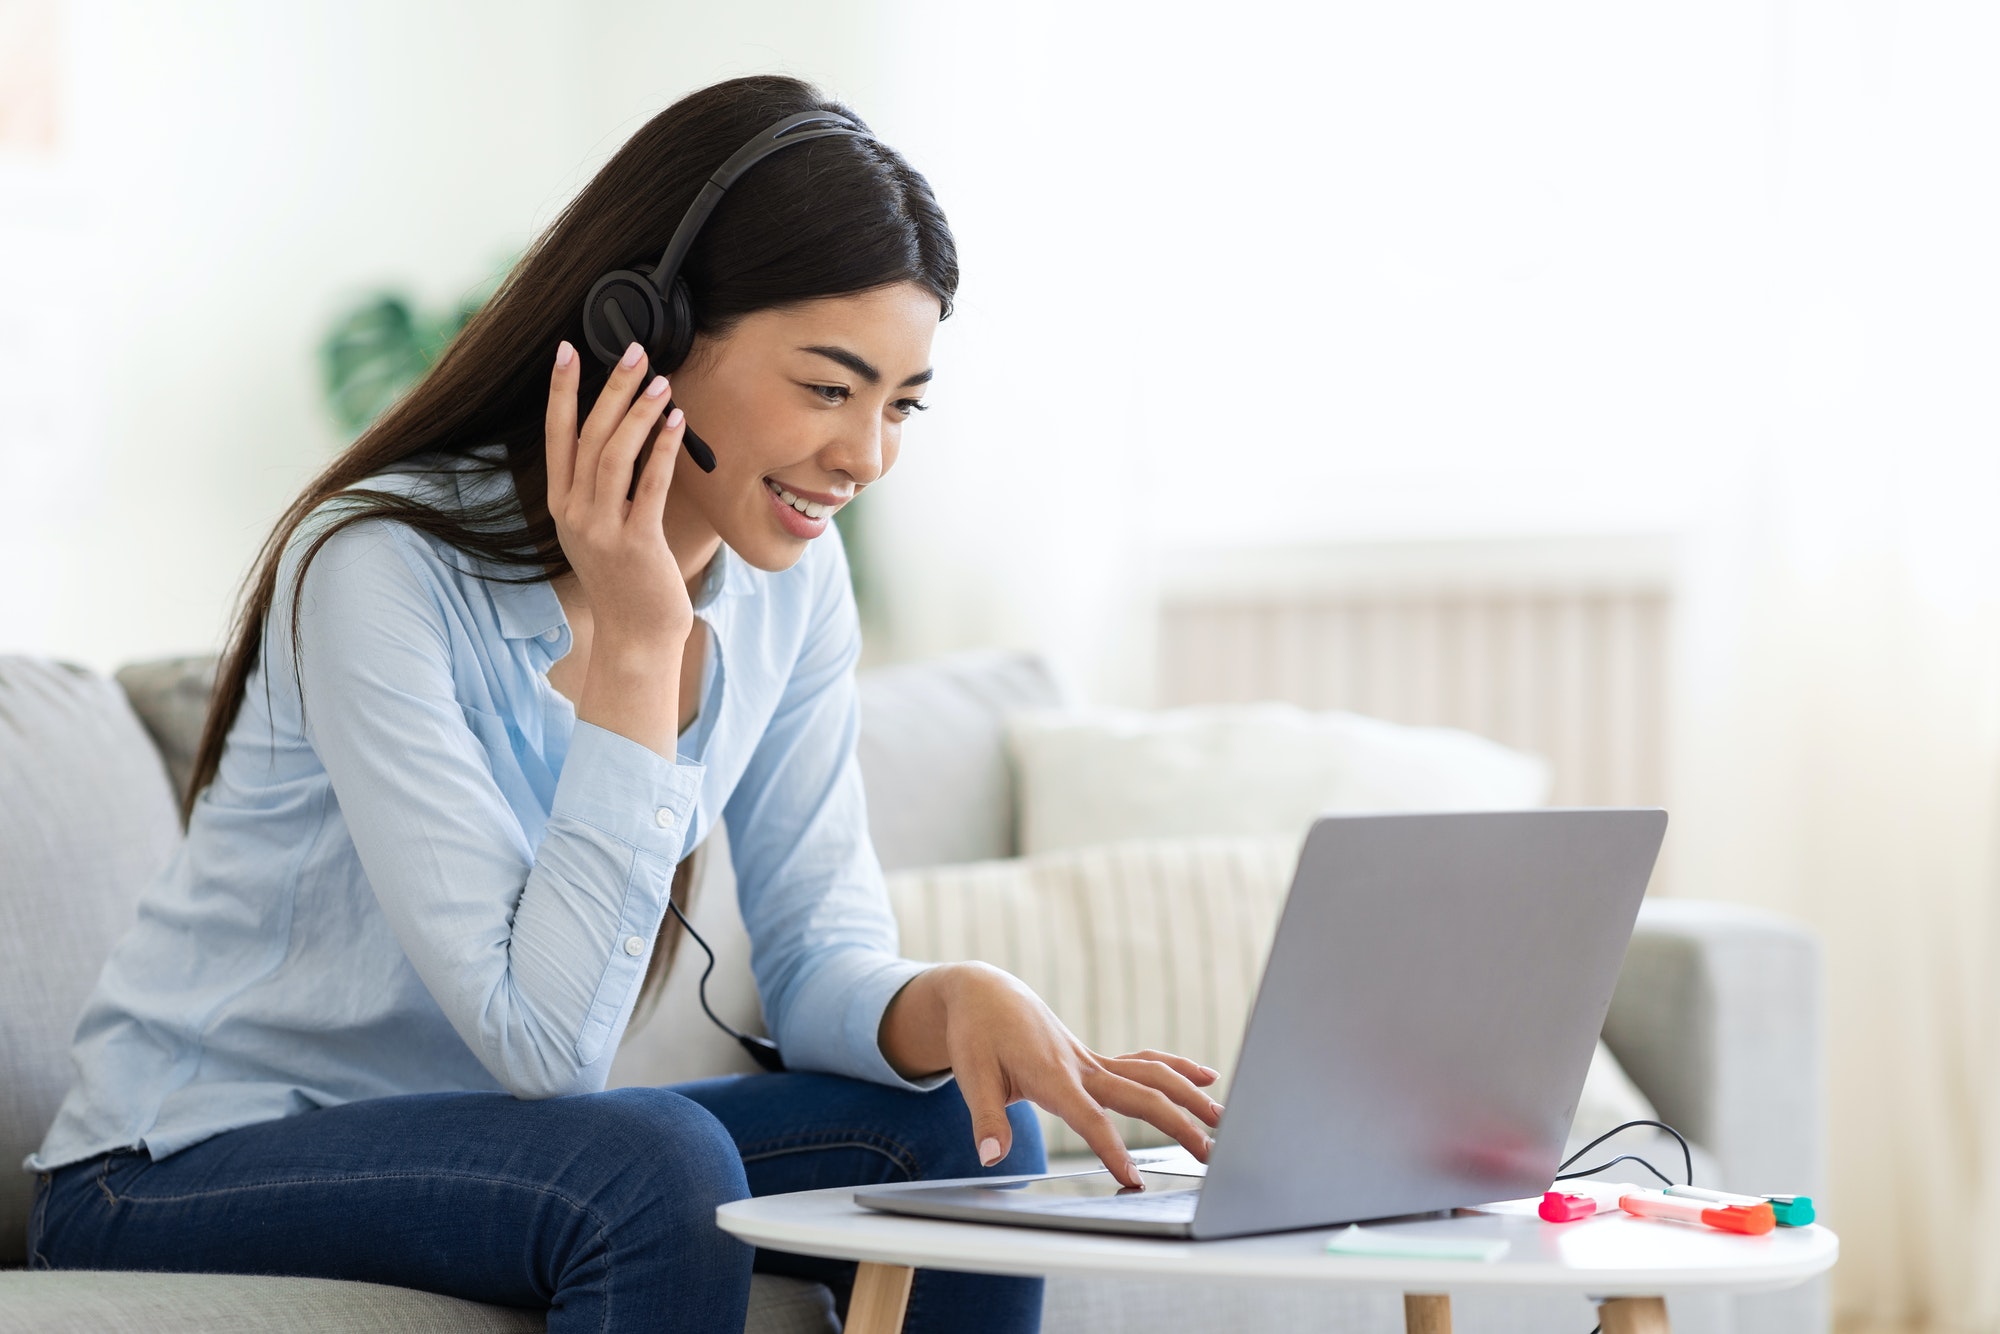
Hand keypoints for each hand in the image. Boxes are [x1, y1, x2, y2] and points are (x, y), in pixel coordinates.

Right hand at [544, 339, 690, 645]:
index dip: (560, 392)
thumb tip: (624, 435)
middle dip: (609, 388)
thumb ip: (602, 488)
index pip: (556, 436)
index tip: (566, 350)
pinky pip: (648, 485)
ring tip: (659, 380)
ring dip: (637, 413)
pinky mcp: (635, 543)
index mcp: (562, 506)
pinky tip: (676, 423)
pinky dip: (662, 449)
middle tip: (632, 350)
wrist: (635, 635)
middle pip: (588, 436)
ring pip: (613, 455)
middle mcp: (574, 513)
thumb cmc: (627, 580)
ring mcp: (601, 529)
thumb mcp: (601, 529)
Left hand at [889, 962, 1225, 1189]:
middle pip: (1139, 1097)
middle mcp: (1081, 1067)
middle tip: (1208, 1155)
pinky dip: (1177, 1068)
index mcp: (1052, 1076)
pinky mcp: (1095, 1060)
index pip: (1090, 1119)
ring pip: (1151, 1075)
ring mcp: (1092, 1061)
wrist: (985, 993)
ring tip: (1222, 1120)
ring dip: (1188, 1095)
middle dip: (1177, 1125)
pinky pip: (1144, 1063)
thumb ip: (987, 1119)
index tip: (1134, 1180)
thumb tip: (991, 1156)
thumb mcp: (972, 1076)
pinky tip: (1207, 1078)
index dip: (1112, 1149)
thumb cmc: (977, 1035)